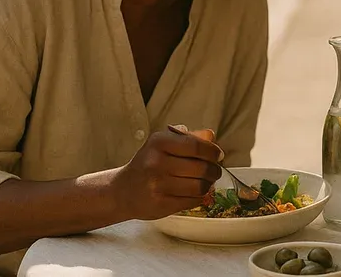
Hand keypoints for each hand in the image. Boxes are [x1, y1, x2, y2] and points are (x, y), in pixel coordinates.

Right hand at [109, 127, 223, 220]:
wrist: (122, 191)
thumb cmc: (147, 164)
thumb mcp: (162, 144)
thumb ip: (187, 138)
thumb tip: (210, 136)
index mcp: (158, 142)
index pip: (196, 145)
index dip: (212, 151)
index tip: (218, 155)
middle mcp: (156, 163)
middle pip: (202, 167)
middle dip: (214, 170)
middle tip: (214, 170)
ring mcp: (158, 185)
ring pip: (200, 186)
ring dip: (209, 184)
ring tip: (206, 181)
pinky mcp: (161, 204)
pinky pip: (193, 200)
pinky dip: (200, 196)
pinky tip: (195, 192)